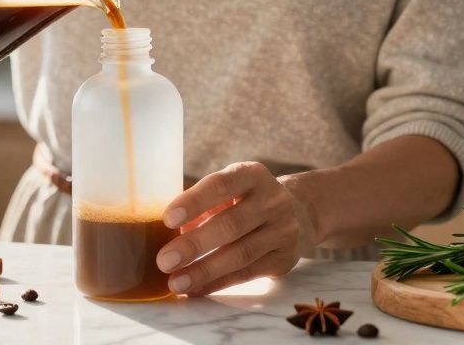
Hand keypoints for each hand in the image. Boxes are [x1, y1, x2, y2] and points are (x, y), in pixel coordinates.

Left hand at [156, 162, 317, 295]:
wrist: (300, 212)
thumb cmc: (247, 199)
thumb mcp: (231, 189)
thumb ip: (201, 203)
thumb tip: (163, 229)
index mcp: (252, 175)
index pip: (221, 185)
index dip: (194, 201)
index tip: (168, 219)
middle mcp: (273, 200)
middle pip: (231, 224)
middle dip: (194, 245)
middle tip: (164, 261)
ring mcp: (283, 231)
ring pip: (240, 254)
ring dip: (204, 271)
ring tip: (176, 282)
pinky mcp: (284, 259)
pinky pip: (247, 274)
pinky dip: (218, 283)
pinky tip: (195, 289)